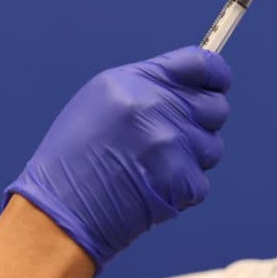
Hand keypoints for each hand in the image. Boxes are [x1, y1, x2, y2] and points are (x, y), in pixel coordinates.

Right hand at [5, 47, 230, 272]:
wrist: (59, 213)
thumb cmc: (73, 161)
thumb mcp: (99, 104)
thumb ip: (146, 89)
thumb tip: (190, 89)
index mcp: (133, 82)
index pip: (200, 64)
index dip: (215, 76)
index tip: (216, 85)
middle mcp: (155, 106)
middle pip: (216, 107)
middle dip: (201, 123)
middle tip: (171, 140)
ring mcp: (170, 143)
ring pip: (212, 147)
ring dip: (190, 160)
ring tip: (151, 169)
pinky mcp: (180, 180)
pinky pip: (201, 182)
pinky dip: (181, 191)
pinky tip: (149, 191)